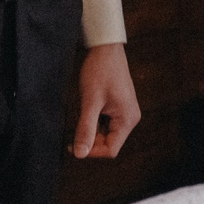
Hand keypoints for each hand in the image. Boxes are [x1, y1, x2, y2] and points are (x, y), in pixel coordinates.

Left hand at [74, 42, 140, 157]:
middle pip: (108, 143)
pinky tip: (88, 108)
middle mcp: (129, 118)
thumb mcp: (90, 102)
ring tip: (83, 111)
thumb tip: (79, 154)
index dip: (92, 151)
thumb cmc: (100, 72)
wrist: (106, 49)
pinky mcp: (118, 107)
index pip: (111, 150)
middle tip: (75, 126)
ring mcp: (124, 113)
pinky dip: (93, 121)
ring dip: (90, 128)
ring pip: (104, 133)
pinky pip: (104, 123)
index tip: (73, 144)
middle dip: (90, 138)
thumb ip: (85, 129)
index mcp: (127, 119)